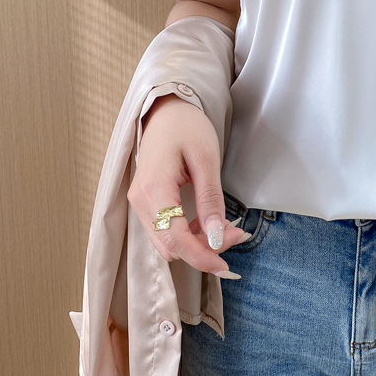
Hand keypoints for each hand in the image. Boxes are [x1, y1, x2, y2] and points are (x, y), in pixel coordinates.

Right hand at [127, 94, 247, 277]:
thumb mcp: (206, 159)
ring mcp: (140, 203)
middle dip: (204, 248)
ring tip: (226, 227)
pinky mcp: (146, 203)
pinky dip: (189, 234)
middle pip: (170, 246)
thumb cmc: (187, 128)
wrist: (167, 111)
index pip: (174, 239)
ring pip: (168, 242)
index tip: (225, 264)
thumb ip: (210, 199)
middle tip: (235, 232)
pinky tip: (210, 222)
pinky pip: (166, 231)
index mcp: (153, 189)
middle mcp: (140, 201)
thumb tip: (216, 237)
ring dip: (198, 243)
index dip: (200, 256)